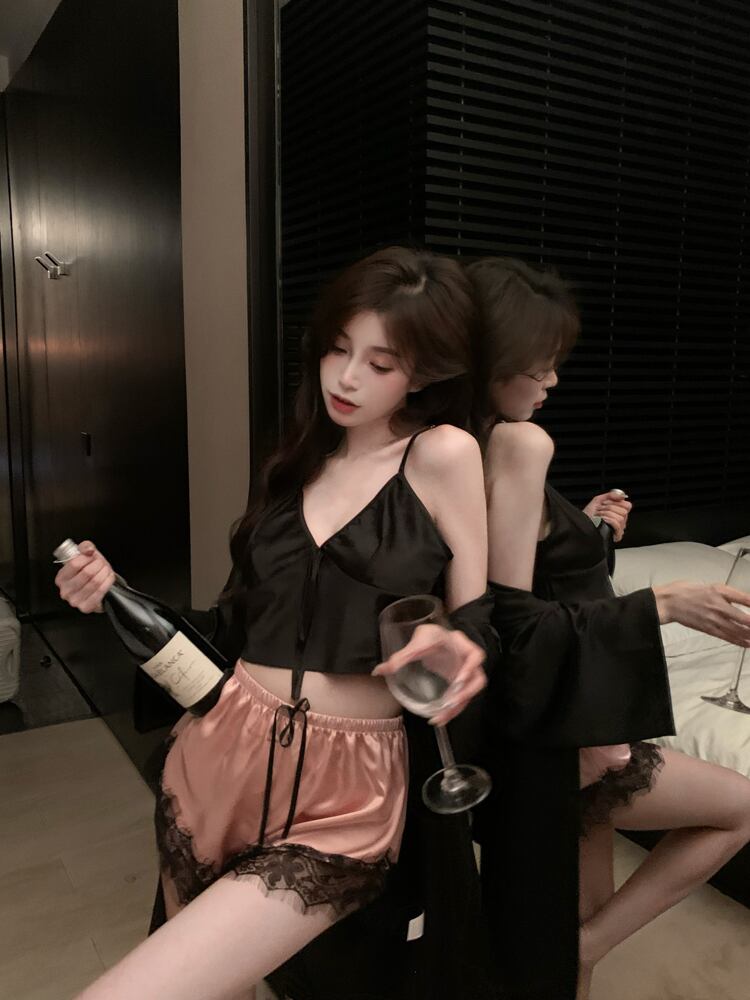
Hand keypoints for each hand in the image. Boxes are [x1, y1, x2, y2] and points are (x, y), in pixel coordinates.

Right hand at [54, 540, 115, 613]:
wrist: (96, 587)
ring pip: (95, 582)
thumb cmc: (89, 571)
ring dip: (105, 573)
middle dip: (99, 565)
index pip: (74, 563)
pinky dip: (107, 583)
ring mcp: (75, 600)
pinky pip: (100, 592)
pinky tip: (107, 578)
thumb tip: (88, 548)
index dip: (87, 557)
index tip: (92, 556)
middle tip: (101, 563)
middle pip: (87, 572)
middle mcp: (65, 590)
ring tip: (105, 570)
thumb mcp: (86, 556)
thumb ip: (85, 547)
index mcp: (61, 577)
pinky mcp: (86, 607)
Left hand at [372, 623, 486, 725]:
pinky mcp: (458, 685)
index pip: (475, 655)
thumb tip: (378, 671)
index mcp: (461, 645)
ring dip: (457, 707)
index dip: (469, 668)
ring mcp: (465, 675)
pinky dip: (451, 710)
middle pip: (478, 680)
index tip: (457, 679)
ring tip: (440, 718)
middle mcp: (468, 661)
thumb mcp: (418, 641)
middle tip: (450, 703)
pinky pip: (460, 699)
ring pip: (469, 694)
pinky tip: (439, 718)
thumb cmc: (430, 637)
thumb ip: (401, 656)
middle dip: (465, 694)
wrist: (435, 639)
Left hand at [583, 490, 631, 541]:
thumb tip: (622, 495)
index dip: (617, 502)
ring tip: (599, 516)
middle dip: (609, 508)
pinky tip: (601, 520)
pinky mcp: (616, 535)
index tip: (606, 503)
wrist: (581, 525)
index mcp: (619, 513)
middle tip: (600, 509)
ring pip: (620, 518)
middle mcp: (621, 521)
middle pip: (624, 511)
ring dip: (606, 514)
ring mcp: (619, 529)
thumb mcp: (598, 500)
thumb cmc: (588, 515)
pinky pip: (617, 525)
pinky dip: (608, 520)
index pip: (628, 506)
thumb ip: (611, 495)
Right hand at [654, 581, 749, 645]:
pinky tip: (747, 644)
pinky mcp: (708, 629)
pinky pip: (727, 637)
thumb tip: (743, 601)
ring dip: (749, 635)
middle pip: (744, 619)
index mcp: (719, 591)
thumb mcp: (711, 586)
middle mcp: (718, 606)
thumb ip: (728, 595)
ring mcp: (714, 619)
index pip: (745, 599)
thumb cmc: (686, 592)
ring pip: (738, 630)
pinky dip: (739, 641)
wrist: (669, 602)